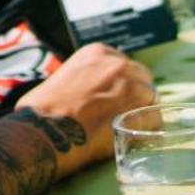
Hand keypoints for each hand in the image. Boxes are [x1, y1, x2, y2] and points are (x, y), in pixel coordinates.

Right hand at [14, 43, 155, 175]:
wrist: (43, 131)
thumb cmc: (40, 113)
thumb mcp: (58, 81)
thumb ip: (79, 81)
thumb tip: (79, 96)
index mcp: (97, 53)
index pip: (123, 66)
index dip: (122, 84)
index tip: (116, 99)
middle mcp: (118, 64)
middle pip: (142, 78)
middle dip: (136, 96)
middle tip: (126, 116)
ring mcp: (131, 86)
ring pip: (150, 98)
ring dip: (143, 114)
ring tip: (130, 132)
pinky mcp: (138, 110)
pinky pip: (154, 120)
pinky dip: (147, 131)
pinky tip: (135, 141)